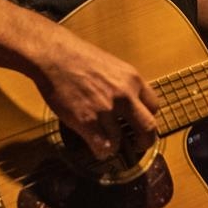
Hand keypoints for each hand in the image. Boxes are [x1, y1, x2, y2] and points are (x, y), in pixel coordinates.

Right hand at [29, 27, 158, 160]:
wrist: (53, 54)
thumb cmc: (77, 56)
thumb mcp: (111, 66)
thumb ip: (122, 84)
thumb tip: (128, 103)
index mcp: (132, 79)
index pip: (154, 106)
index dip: (147, 118)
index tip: (140, 124)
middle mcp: (125, 95)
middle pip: (148, 128)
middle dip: (144, 141)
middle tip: (137, 146)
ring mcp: (106, 110)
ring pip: (120, 142)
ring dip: (114, 147)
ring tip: (107, 145)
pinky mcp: (87, 121)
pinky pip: (102, 148)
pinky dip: (101, 152)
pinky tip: (96, 149)